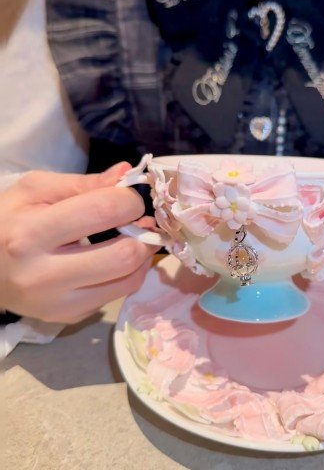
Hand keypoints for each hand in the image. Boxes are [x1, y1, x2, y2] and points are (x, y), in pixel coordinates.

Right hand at [0, 164, 158, 323]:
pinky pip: (118, 295)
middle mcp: (43, 275)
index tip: (129, 196)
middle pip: (124, 255)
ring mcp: (57, 303)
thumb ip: (82, 183)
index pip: (103, 211)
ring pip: (129, 280)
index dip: (129, 199)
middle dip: (144, 232)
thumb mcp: (34, 190)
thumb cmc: (9, 221)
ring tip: (133, 237)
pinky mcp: (68, 317)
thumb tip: (126, 173)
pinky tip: (117, 257)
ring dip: (143, 255)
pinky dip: (129, 273)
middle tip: (139, 220)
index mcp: (31, 233)